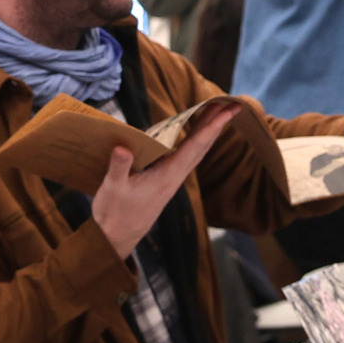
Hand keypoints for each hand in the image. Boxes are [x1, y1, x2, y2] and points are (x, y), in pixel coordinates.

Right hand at [94, 103, 236, 255]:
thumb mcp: (112, 189)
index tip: (225, 113)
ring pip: (196, 151)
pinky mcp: (165, 180)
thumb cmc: (114, 213)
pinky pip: (186, 156)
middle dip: (216, 125)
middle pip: (201, 147)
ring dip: (207, 131)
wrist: (116, 237)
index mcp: (167, 176)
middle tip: (231, 105)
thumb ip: (119, 168)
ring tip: (217, 112)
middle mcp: (174, 177)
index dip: (210, 128)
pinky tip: (195, 133)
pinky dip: (194, 141)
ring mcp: (171, 179)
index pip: (194, 148)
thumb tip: (123, 148)